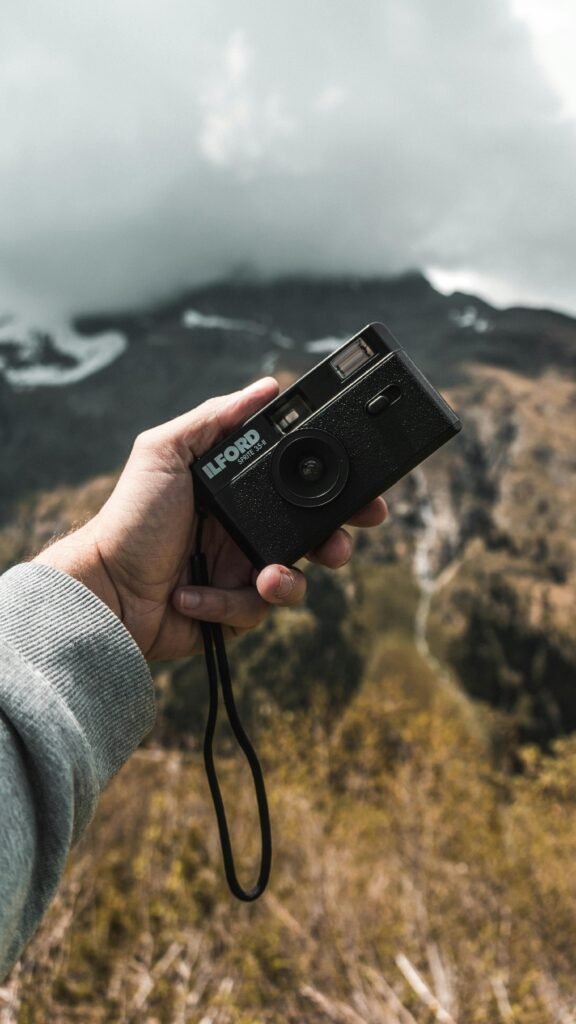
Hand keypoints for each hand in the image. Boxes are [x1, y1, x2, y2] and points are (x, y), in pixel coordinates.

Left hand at [34, 378, 387, 658]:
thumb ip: (214, 419)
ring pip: (295, 580)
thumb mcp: (164, 452)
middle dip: (335, 541)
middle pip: (311, 535)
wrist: (105, 588)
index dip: (334, 487)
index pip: (298, 485)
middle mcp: (245, 532)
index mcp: (238, 494)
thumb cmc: (130, 517)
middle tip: (339, 545)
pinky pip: (257, 611)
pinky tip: (193, 596)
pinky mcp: (233, 612)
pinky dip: (228, 604)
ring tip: (264, 579)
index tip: (362, 488)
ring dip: (286, 582)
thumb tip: (266, 386)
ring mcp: (241, 573)